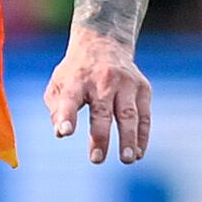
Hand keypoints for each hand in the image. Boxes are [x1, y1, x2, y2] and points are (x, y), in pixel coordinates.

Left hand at [44, 33, 150, 164]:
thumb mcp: (59, 83)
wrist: (104, 42)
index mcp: (77, 80)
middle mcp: (103, 80)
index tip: (65, 131)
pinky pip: (144, 115)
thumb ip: (57, 109)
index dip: (66, 115)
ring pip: (128, 113)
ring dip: (128, 138)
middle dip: (100, 136)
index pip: (70, 99)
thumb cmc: (77, 73)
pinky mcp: (142, 87)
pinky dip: (142, 135)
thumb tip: (60, 132)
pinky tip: (138, 153)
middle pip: (102, 110)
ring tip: (127, 159)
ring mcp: (125, 83)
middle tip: (96, 159)